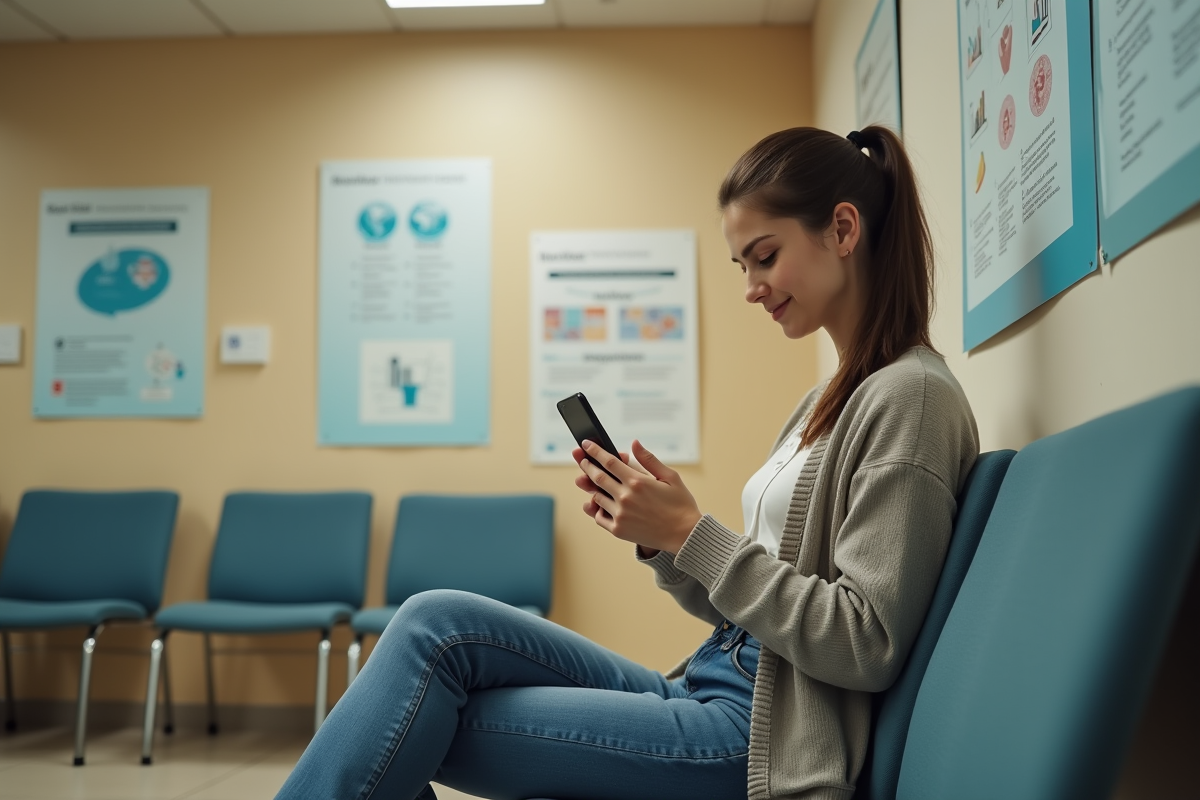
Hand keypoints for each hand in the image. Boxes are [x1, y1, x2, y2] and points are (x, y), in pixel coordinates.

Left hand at [574, 439, 701, 554]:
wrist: (684, 535)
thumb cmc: (680, 504)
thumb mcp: (670, 477)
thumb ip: (649, 460)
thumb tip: (633, 443)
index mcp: (638, 482)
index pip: (608, 461)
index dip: (595, 451)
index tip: (585, 444)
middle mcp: (625, 497)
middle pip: (597, 477)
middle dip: (587, 466)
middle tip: (581, 459)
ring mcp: (620, 515)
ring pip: (597, 496)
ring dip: (592, 487)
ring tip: (589, 481)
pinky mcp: (618, 530)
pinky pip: (599, 517)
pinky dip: (597, 509)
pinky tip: (599, 503)